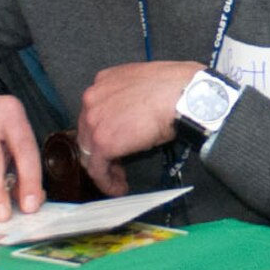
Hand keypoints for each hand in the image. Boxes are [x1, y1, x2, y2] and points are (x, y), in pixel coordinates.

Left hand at [75, 61, 198, 195]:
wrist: (182, 95)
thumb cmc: (174, 88)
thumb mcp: (144, 87)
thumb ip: (129, 101)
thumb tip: (133, 119)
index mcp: (103, 81)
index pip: (95, 113)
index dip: (104, 131)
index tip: (115, 143)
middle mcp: (92, 99)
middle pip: (87, 133)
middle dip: (101, 151)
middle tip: (116, 164)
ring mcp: (94, 121)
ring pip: (89, 153)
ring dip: (104, 168)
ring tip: (118, 179)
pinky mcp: (102, 143)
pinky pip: (98, 170)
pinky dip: (107, 182)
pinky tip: (118, 188)